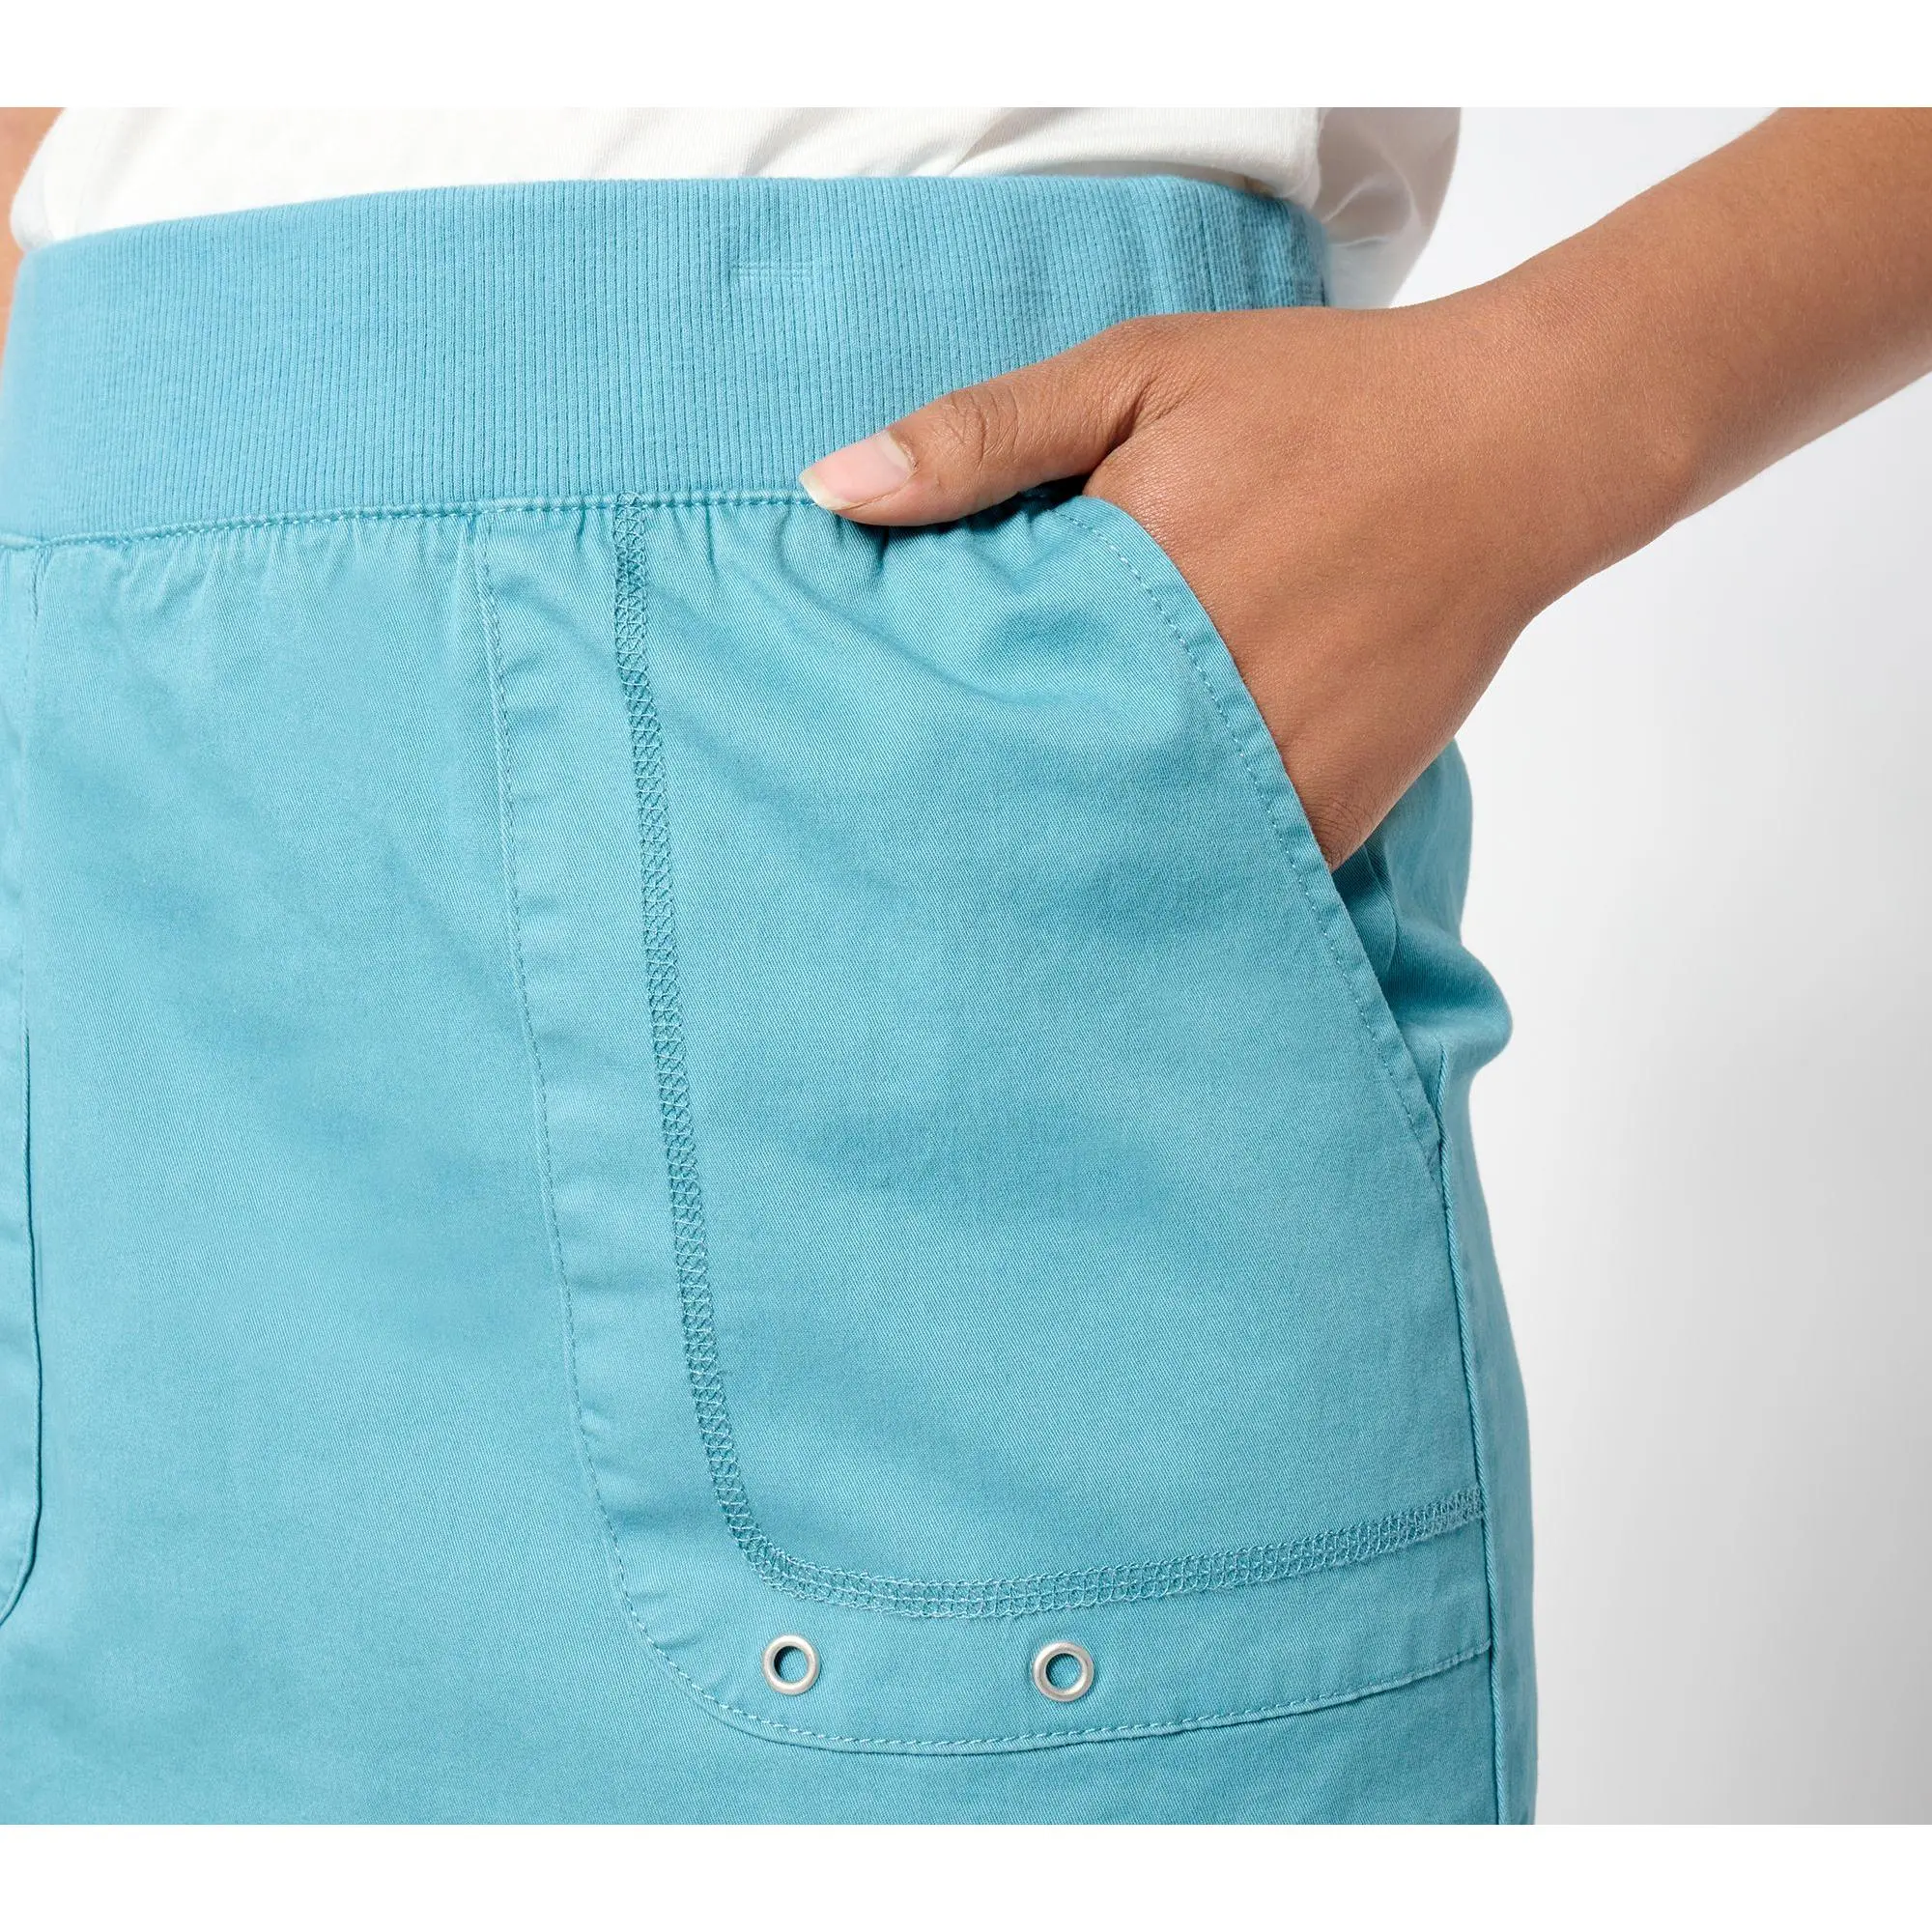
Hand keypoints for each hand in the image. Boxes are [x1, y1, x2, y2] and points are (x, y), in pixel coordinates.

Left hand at [800, 295, 1611, 866]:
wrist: (1511, 450)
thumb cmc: (1318, 401)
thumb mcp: (1138, 375)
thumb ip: (984, 435)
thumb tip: (829, 493)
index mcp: (1123, 599)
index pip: (972, 705)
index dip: (909, 736)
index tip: (858, 755)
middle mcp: (1195, 707)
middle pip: (1038, 801)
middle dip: (973, 814)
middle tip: (904, 830)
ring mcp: (1269, 778)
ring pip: (1125, 859)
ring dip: (1065, 856)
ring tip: (1000, 854)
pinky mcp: (1327, 816)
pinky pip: (1217, 877)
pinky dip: (1164, 869)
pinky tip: (1117, 849)